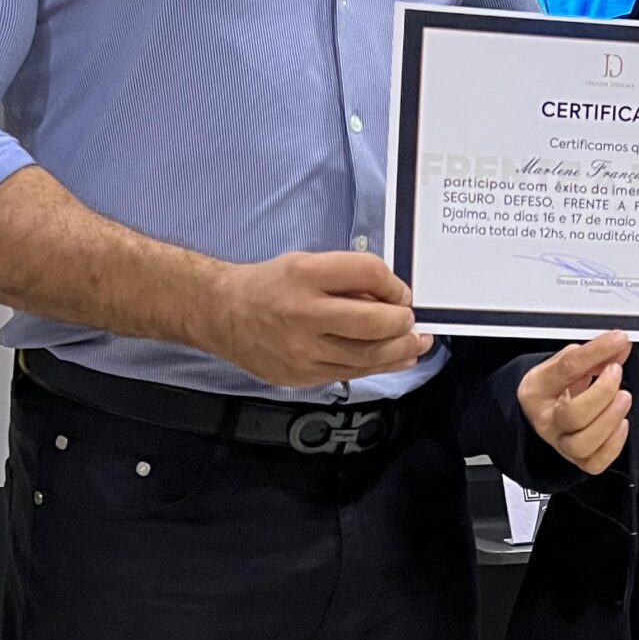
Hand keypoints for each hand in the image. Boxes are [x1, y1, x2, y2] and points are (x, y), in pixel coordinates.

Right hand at [197, 249, 429, 386]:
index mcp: (304, 275)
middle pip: (371, 322)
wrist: (222, 315)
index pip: (367, 273)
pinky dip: (380, 367)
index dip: (394, 285)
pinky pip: (351, 373)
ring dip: (400, 350)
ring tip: (416, 343)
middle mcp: (302, 313)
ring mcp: (302, 350)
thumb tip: (390, 298)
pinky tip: (396, 359)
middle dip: (402, 323)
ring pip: (366, 355)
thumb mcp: (304, 264)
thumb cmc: (268, 286)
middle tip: (411, 321)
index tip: (401, 293)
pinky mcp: (302, 376)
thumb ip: (346, 280)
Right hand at [517, 331, 631, 475]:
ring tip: (623, 398)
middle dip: (604, 392)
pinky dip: (614, 444)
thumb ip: (594, 354)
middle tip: (616, 373)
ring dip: (611, 419)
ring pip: (584, 444)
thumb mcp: (567, 362)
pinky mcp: (577, 460)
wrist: (540, 412)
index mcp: (537, 389)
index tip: (617, 339)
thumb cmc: (554, 387)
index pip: (566, 369)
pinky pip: (595, 463)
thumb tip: (620, 344)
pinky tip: (621, 424)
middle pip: (573, 415)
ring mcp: (560, 443)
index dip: (596, 352)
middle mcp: (546, 420)